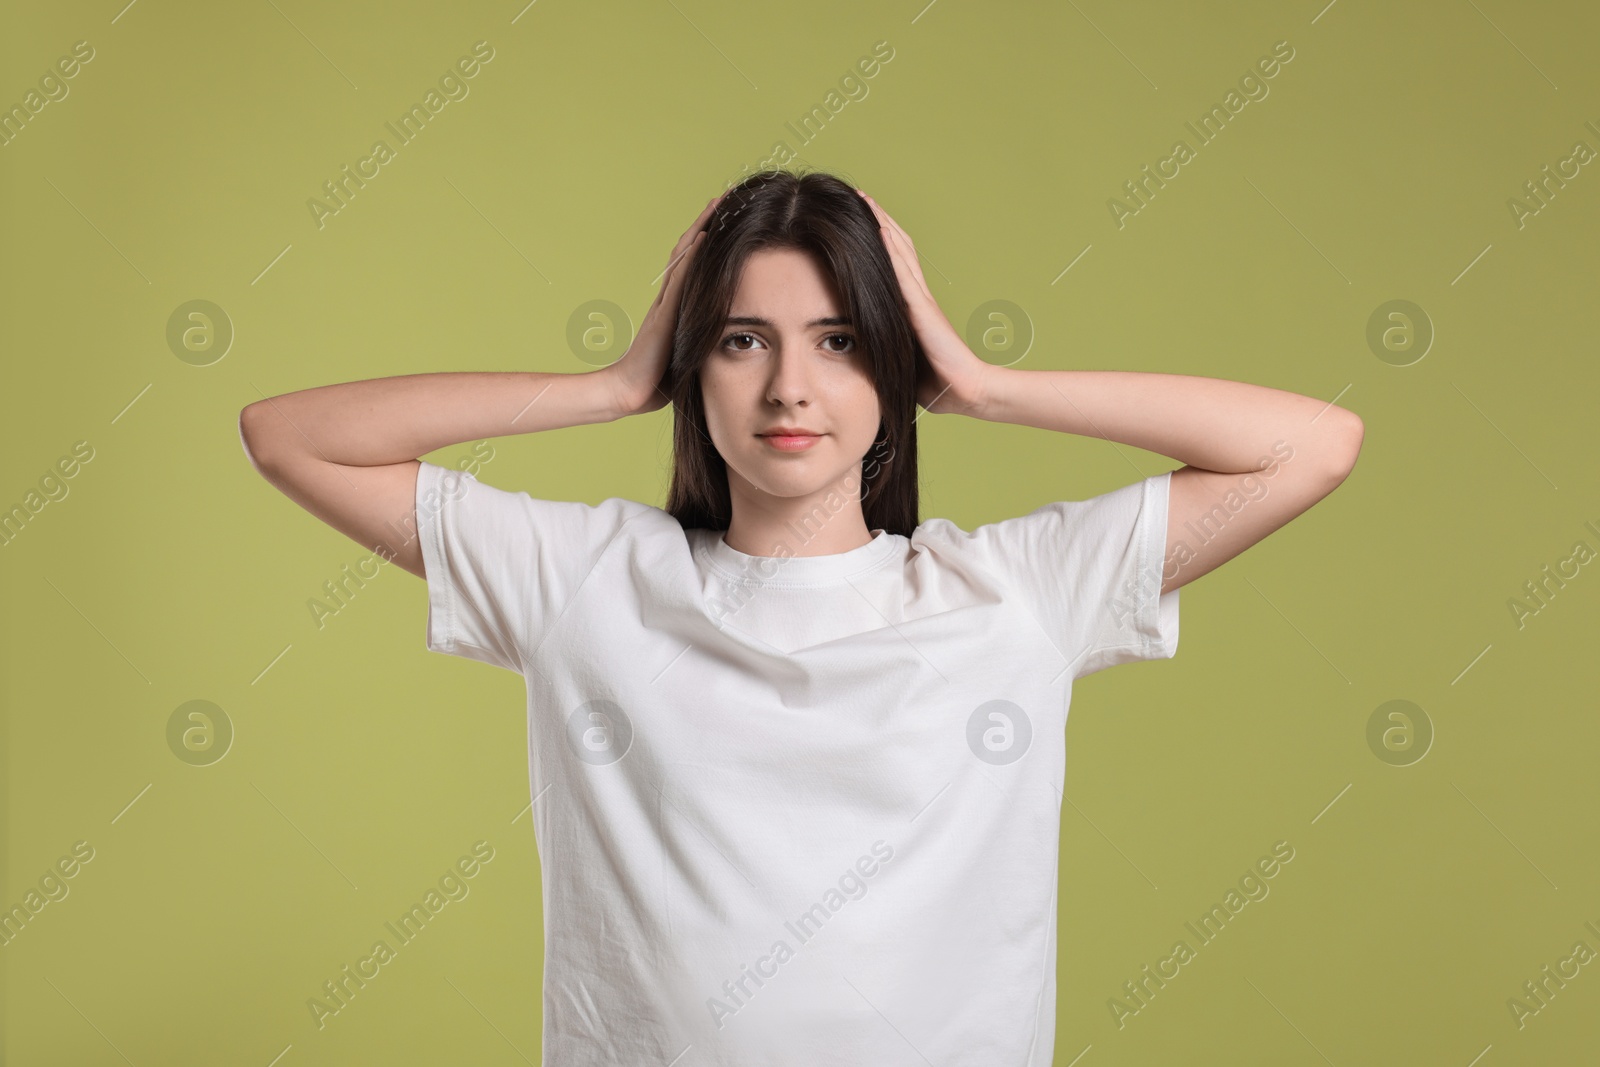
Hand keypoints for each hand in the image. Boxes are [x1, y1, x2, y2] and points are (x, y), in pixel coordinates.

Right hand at [602, 193, 722, 417]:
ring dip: (700, 228)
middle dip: (705, 224)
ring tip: (717, 204)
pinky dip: (693, 255)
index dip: (706, 242)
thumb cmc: (656, 382)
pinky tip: (706, 235)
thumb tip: (725, 346)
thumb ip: (700, 344)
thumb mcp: (688, 356)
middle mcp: (669, 298)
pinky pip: (681, 277)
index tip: (725, 221)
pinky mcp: (664, 313)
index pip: (693, 266)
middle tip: (723, 199)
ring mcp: (665, 303)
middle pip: (688, 251)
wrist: (629, 393)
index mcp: (674, 307)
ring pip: (684, 256)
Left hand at [857, 190, 992, 417]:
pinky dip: (891, 250)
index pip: (892, 264)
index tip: (856, 219)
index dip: (877, 239)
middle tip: (857, 196)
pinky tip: (880, 229)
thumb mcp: (899, 356)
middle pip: (896, 247)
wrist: (963, 391)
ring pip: (899, 251)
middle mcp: (917, 296)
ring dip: (882, 224)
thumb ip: (884, 344)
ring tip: (864, 200)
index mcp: (911, 307)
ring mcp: (921, 300)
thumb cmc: (934, 381)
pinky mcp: (922, 309)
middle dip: (877, 220)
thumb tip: (855, 346)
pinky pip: (903, 274)